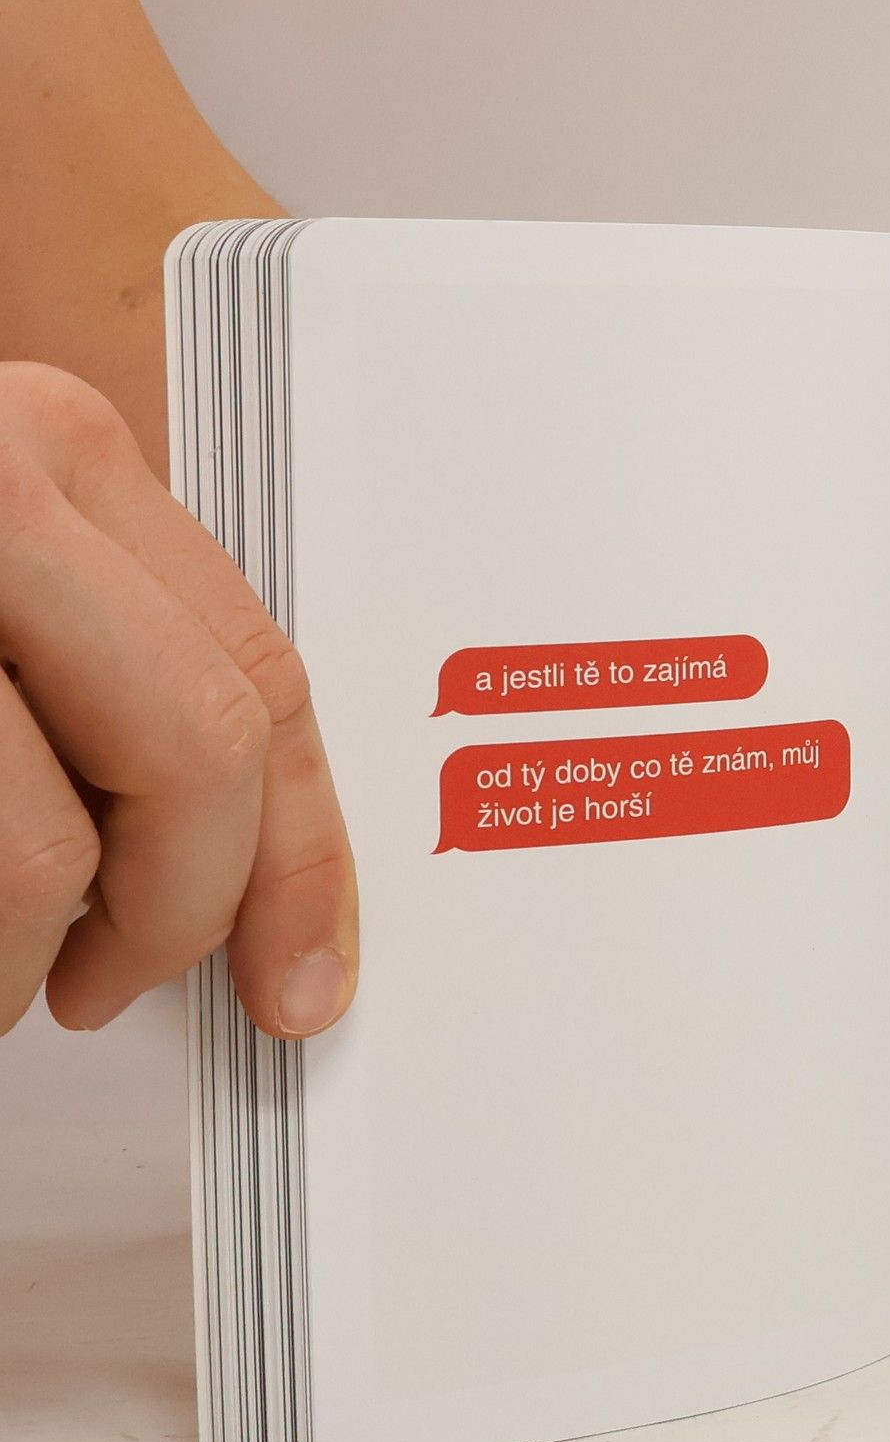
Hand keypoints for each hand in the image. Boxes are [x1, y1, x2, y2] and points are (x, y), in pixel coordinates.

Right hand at [0, 362, 357, 1035]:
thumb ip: (113, 657)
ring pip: (46, 851)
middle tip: (118, 983)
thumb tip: (239, 863)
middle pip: (196, 753)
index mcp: (62, 457)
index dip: (302, 853)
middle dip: (180, 914)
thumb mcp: (14, 576)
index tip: (307, 968)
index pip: (258, 676)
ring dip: (24, 956)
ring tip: (0, 970)